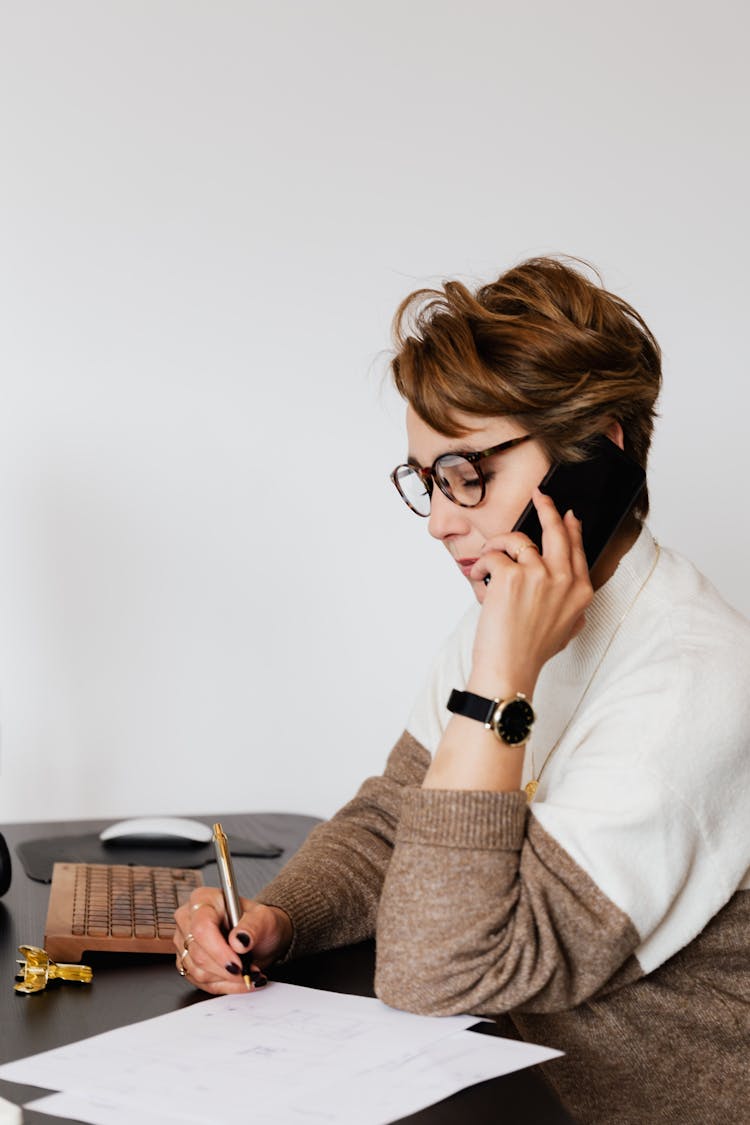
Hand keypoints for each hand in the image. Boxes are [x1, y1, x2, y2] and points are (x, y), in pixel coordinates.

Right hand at [173, 886, 292, 994]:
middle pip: (197, 953)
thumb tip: (240, 941)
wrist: (257, 936)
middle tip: (249, 972)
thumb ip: (253, 926)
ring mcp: (184, 942)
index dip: (219, 950)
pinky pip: (200, 982)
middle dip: (226, 969)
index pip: (202, 928)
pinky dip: (223, 985)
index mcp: (203, 900)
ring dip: (226, 979)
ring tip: (248, 973)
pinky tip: (238, 980)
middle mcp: (188, 919)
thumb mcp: (264, 918)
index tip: (238, 964)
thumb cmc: (257, 922)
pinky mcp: (185, 962)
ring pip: (198, 971)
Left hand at [469, 490, 591, 697]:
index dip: (571, 528)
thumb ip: (573, 606)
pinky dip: (481, 564)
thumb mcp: (567, 629)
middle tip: (540, 495)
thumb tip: (570, 589)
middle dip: (548, 507)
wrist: (510, 667)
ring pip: (518, 538)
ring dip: (499, 545)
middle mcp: (564, 579)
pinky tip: (478, 577)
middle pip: (558, 530)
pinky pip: (494, 555)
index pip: (578, 548)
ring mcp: (539, 575)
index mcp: (581, 591)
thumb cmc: (531, 652)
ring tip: (489, 559)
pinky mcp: (511, 575)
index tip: (567, 514)